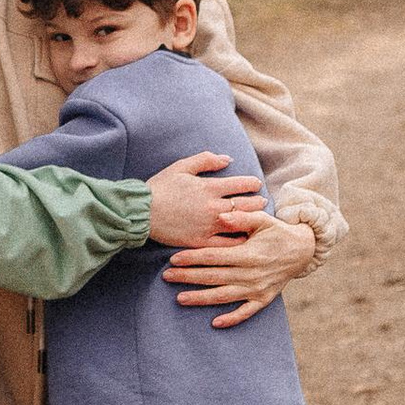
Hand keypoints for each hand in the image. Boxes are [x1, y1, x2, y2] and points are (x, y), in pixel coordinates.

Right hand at [142, 151, 258, 248]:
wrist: (142, 212)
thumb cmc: (160, 188)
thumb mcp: (182, 167)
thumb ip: (206, 160)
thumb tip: (227, 159)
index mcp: (209, 187)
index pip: (241, 184)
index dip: (252, 184)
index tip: (256, 185)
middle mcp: (213, 207)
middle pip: (245, 205)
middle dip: (257, 202)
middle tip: (262, 201)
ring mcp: (209, 226)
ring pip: (239, 224)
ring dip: (252, 220)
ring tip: (258, 219)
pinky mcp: (201, 242)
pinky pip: (226, 245)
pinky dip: (238, 242)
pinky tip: (243, 239)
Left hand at [162, 212, 316, 326]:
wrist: (304, 250)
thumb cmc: (277, 232)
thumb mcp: (262, 220)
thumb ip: (241, 217)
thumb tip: (221, 215)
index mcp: (249, 253)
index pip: (214, 256)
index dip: (193, 258)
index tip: (174, 259)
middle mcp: (251, 274)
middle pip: (214, 277)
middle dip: (188, 277)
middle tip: (167, 277)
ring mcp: (258, 289)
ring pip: (224, 296)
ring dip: (201, 298)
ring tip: (180, 299)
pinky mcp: (264, 299)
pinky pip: (246, 312)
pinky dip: (231, 319)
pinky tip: (215, 323)